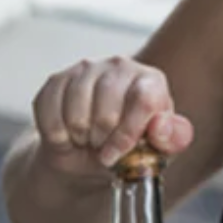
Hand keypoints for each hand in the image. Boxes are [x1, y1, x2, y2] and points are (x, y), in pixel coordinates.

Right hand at [29, 56, 195, 179]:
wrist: (90, 156)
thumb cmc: (132, 150)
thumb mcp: (160, 151)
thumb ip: (173, 139)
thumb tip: (161, 127)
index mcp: (151, 80)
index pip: (142, 102)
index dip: (127, 135)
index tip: (117, 154)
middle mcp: (120, 66)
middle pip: (107, 111)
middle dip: (103, 140)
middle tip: (103, 147)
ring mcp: (86, 69)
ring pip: (76, 112)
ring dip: (80, 137)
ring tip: (88, 139)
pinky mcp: (57, 79)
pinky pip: (49, 111)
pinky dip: (57, 134)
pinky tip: (68, 135)